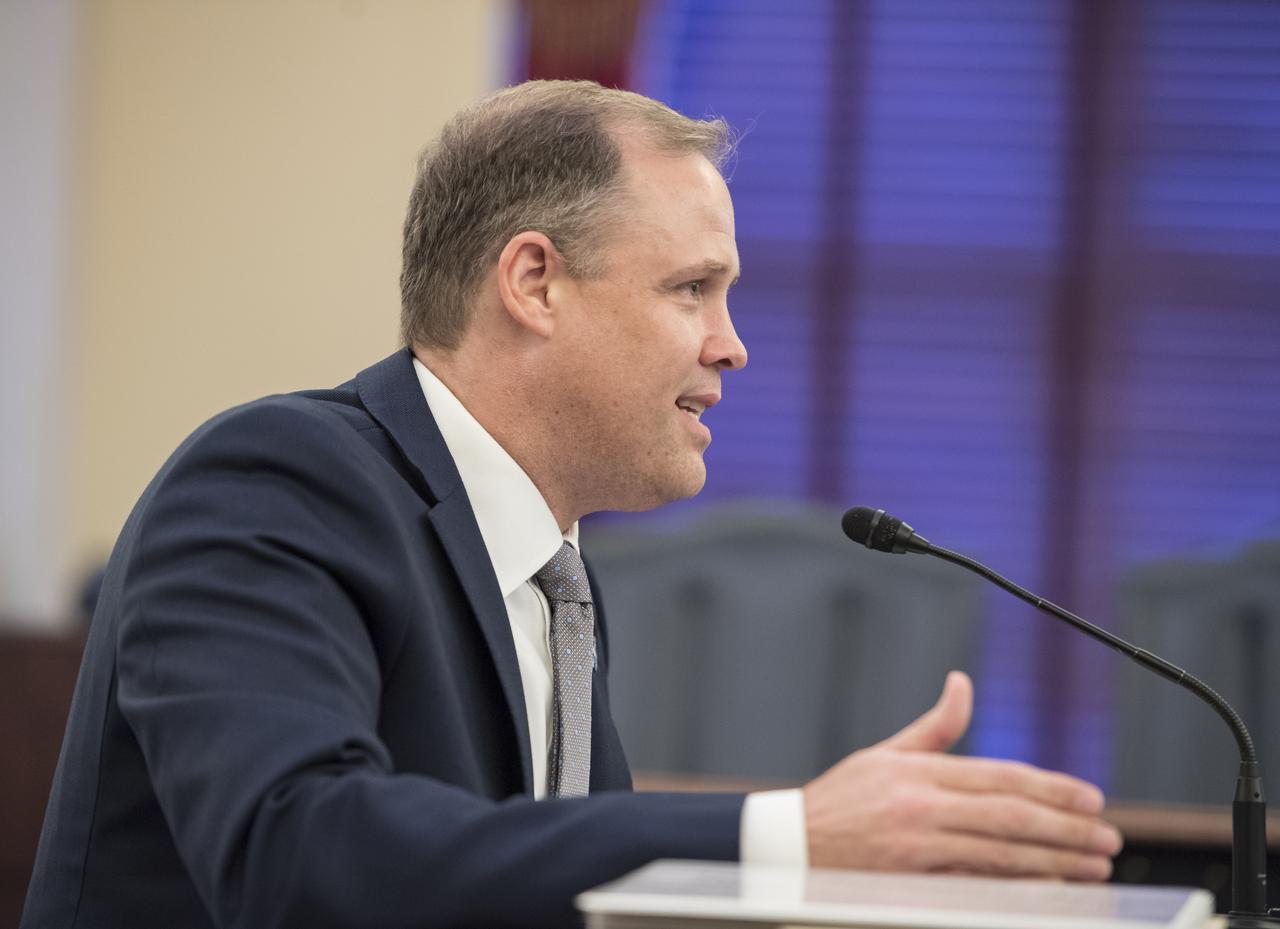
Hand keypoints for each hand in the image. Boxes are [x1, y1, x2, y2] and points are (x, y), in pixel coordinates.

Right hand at [803, 671, 1121, 879]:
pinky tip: (1049, 887)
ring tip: (1094, 865)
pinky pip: (975, 881)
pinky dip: (1016, 885)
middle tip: (1109, 837)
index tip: (1091, 799)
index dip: (1053, 788)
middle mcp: (921, 804)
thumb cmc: (839, 800)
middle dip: (1068, 828)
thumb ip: (934, 727)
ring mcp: (916, 844)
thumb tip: (962, 683)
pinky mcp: (910, 877)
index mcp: (919, 770)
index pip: (1002, 776)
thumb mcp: (884, 755)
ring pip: (1002, 851)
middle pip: (1011, 814)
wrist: (790, 846)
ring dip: (1056, 860)